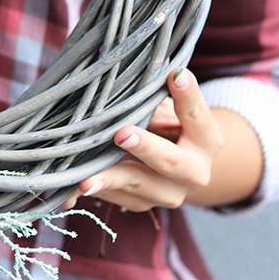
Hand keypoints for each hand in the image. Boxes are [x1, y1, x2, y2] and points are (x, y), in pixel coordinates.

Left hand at [62, 68, 224, 211]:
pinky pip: (116, 196)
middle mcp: (195, 172)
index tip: (175, 75)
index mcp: (208, 141)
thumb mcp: (169, 108)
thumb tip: (123, 79)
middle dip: (145, 147)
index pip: (197, 115)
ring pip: (138, 185)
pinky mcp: (143, 204)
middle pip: (170, 161)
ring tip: (86, 180)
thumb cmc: (170, 125)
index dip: (187, 95)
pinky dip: (94, 189)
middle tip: (122, 134)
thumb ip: (154, 98)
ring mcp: (169, 193)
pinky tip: (71, 190)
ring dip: (110, 179)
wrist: (179, 167)